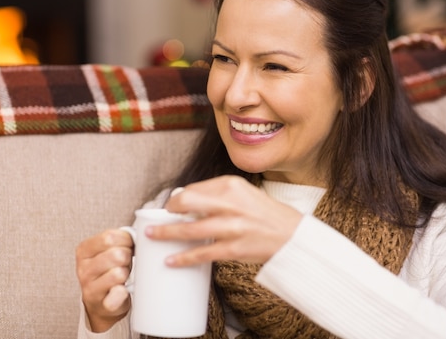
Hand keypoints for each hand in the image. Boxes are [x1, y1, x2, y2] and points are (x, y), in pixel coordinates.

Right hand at [75, 229, 133, 331]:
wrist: (102, 302)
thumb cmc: (108, 270)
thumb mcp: (108, 250)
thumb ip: (119, 239)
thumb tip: (136, 235)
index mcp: (84, 251)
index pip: (109, 237)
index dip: (126, 239)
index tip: (129, 245)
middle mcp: (84, 269)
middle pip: (117, 254)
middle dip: (128, 256)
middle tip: (126, 262)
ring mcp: (90, 288)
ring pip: (119, 273)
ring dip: (127, 273)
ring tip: (123, 275)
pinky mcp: (102, 305)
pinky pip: (118, 295)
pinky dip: (124, 292)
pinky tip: (123, 290)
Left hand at [147, 175, 302, 265]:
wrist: (293, 236)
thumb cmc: (268, 214)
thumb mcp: (246, 193)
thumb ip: (220, 195)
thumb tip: (189, 201)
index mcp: (232, 185)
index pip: (195, 188)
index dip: (178, 198)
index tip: (170, 206)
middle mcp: (231, 203)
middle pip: (188, 203)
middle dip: (168, 211)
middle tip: (156, 219)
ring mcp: (232, 227)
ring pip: (191, 230)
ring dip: (168, 233)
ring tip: (152, 236)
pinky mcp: (234, 248)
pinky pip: (203, 253)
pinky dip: (184, 257)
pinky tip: (171, 260)